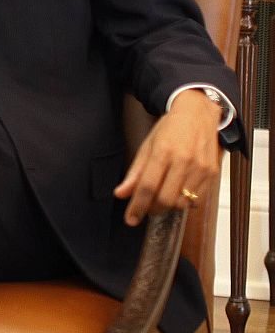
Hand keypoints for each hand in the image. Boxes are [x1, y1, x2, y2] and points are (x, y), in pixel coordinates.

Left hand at [112, 89, 222, 225]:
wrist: (198, 114)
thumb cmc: (170, 129)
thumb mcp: (147, 146)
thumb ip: (134, 173)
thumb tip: (120, 194)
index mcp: (163, 152)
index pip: (148, 187)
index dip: (137, 206)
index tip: (130, 219)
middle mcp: (184, 161)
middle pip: (166, 199)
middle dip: (152, 209)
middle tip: (145, 208)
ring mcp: (201, 168)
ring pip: (182, 202)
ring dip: (168, 207)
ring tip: (160, 199)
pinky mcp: (212, 173)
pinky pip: (197, 199)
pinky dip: (184, 202)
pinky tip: (177, 193)